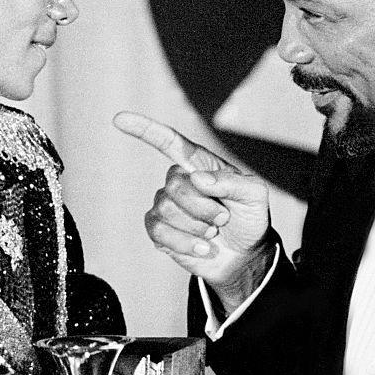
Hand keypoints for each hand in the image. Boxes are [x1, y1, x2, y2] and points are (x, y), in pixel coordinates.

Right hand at [113, 112, 273, 304]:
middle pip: (175, 186)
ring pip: (167, 210)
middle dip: (204, 207)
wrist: (244, 256)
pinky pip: (160, 231)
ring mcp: (165, 205)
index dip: (145, 129)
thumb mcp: (254, 196)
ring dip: (198, 226)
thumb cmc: (248, 219)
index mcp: (199, 165)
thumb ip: (231, 182)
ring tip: (212, 231)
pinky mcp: (159, 230)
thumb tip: (196, 178)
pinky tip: (203, 247)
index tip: (120, 119)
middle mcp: (178, 181)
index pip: (169, 142)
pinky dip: (186, 243)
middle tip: (223, 218)